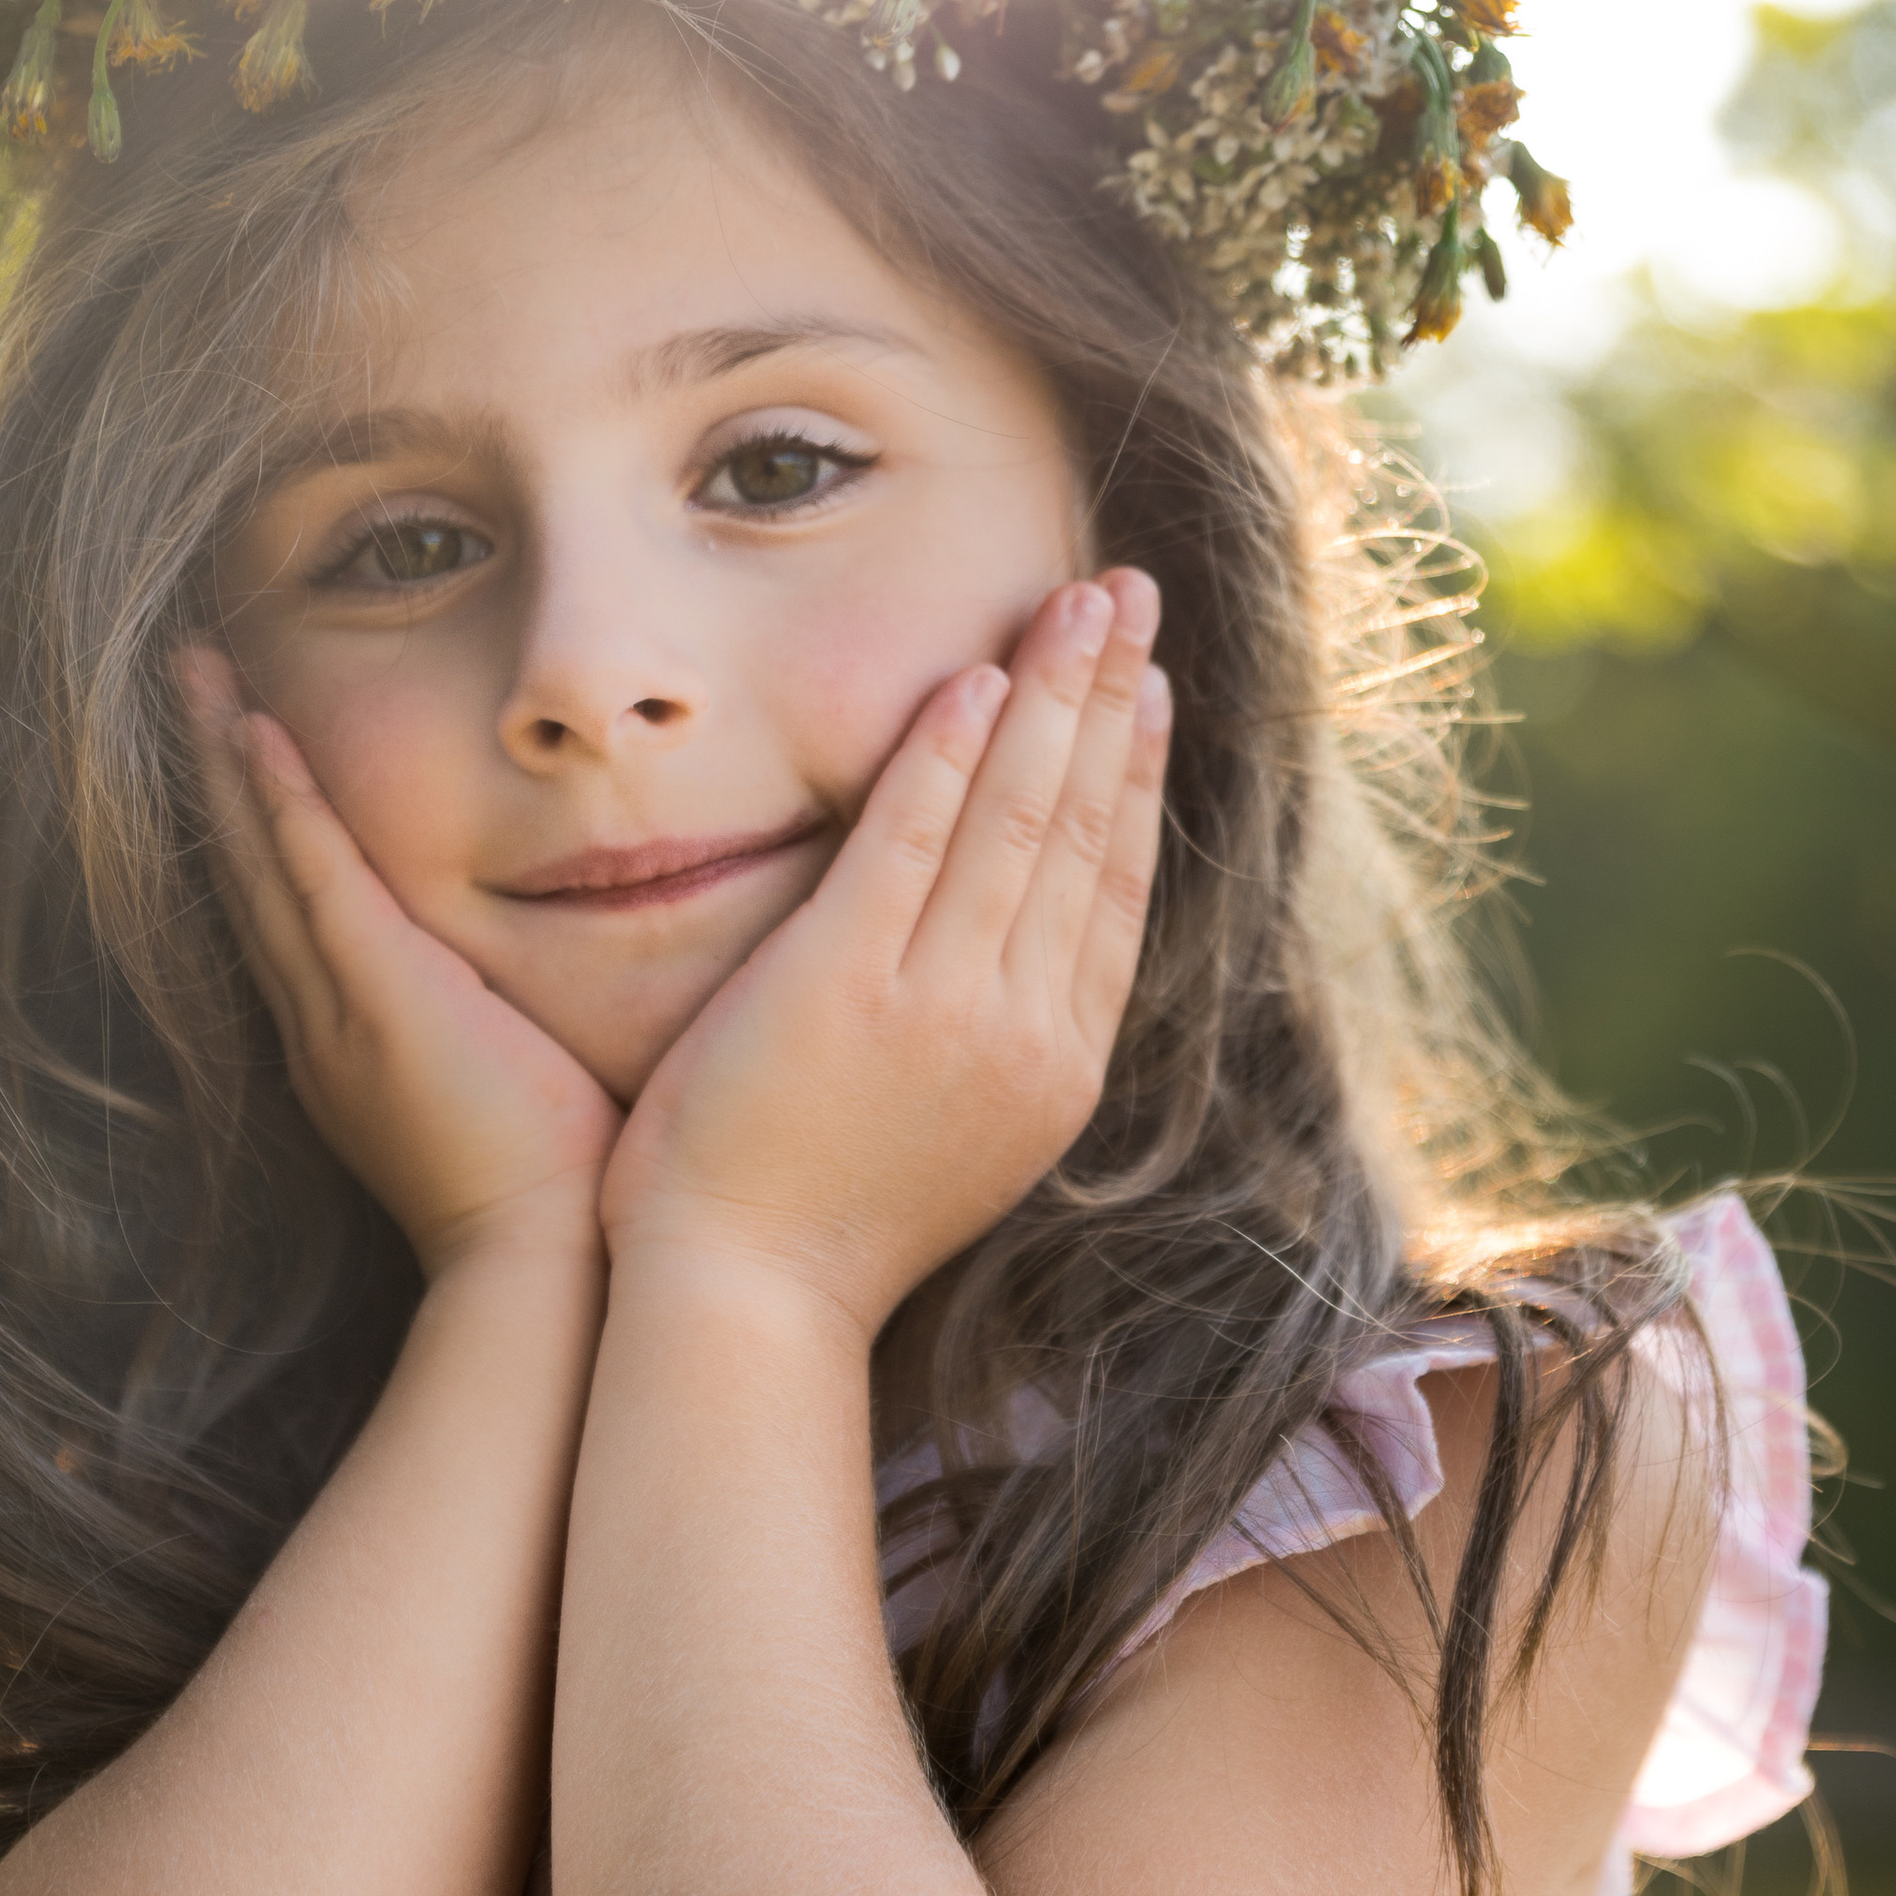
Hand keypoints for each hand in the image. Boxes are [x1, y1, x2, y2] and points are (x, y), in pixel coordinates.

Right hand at [179, 649, 619, 1278]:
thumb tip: (557, 1002)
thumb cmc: (553, 1201)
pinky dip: (281, 801)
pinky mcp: (379, 995)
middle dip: (214, 773)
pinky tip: (255, 729)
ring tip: (195, 670)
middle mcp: (323, 1023)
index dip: (260, 825)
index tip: (244, 744)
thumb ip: (512, 1041)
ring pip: (263, 858)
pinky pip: (314, 875)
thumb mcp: (515, 1100)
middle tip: (187, 677)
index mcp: (353, 1047)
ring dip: (226, 760)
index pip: (293, 912)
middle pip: (250, 871)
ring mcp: (340, 1008)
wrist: (537, 1272)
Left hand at [599, 574, 1169, 1334]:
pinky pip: (914, 840)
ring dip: (1052, 694)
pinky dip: (947, 754)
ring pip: (1019, 818)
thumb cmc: (818, 1227)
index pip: (1114, 888)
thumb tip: (1008, 958)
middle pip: (1085, 828)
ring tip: (1076, 598)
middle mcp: (1021, 1029)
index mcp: (1054, 1068)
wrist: (745, 1303)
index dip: (1138, 775)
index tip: (1151, 686)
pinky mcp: (846, 983)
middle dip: (1112, 696)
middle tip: (1132, 592)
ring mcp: (941, 1004)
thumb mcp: (952, 1135)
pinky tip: (973, 679)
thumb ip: (990, 1039)